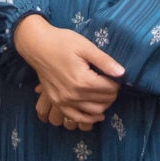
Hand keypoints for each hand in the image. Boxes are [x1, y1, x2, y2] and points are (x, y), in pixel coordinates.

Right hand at [14, 14, 122, 129]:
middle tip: (110, 82)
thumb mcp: (86, 47)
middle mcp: (74, 94)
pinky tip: (98, 114)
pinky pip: (76, 117)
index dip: (116, 82)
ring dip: (104, 104)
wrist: (37, 46)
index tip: (115, 75)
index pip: (110, 89)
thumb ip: (105, 61)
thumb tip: (122, 73)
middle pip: (104, 100)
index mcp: (83, 80)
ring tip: (105, 94)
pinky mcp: (57, 103)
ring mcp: (64, 101)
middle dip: (112, 92)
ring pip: (94, 111)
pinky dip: (89, 118)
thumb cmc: (62, 42)